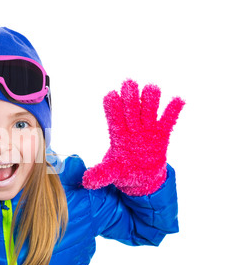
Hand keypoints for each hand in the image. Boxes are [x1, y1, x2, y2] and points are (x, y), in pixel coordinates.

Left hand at [82, 79, 184, 195]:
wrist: (142, 176)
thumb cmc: (123, 171)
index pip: (114, 118)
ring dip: (151, 100)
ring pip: (149, 110)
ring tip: (152, 89)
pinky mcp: (162, 134)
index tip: (111, 96)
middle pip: (131, 109)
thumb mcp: (111, 173)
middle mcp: (132, 128)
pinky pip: (168, 120)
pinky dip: (173, 111)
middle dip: (130, 97)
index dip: (113, 108)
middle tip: (129, 83)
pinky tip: (178, 100)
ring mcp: (147, 129)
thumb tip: (86, 181)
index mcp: (118, 135)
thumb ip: (100, 174)